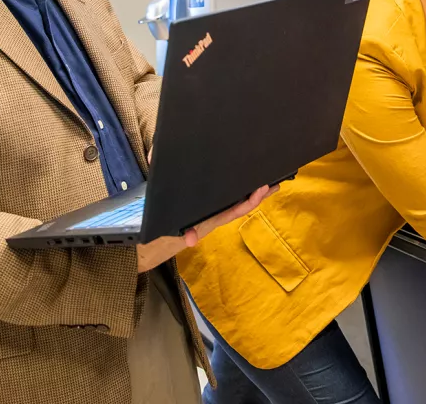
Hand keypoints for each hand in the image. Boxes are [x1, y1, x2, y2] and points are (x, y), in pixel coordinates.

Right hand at [135, 184, 277, 272]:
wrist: (148, 244)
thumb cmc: (161, 235)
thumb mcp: (168, 231)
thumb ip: (180, 234)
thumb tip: (191, 240)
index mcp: (210, 220)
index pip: (235, 211)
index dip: (251, 201)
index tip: (262, 188)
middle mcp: (214, 217)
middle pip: (242, 206)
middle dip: (259, 196)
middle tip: (276, 182)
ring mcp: (210, 213)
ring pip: (236, 202)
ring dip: (251, 193)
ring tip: (267, 181)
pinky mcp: (204, 209)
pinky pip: (225, 200)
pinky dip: (236, 192)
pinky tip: (240, 183)